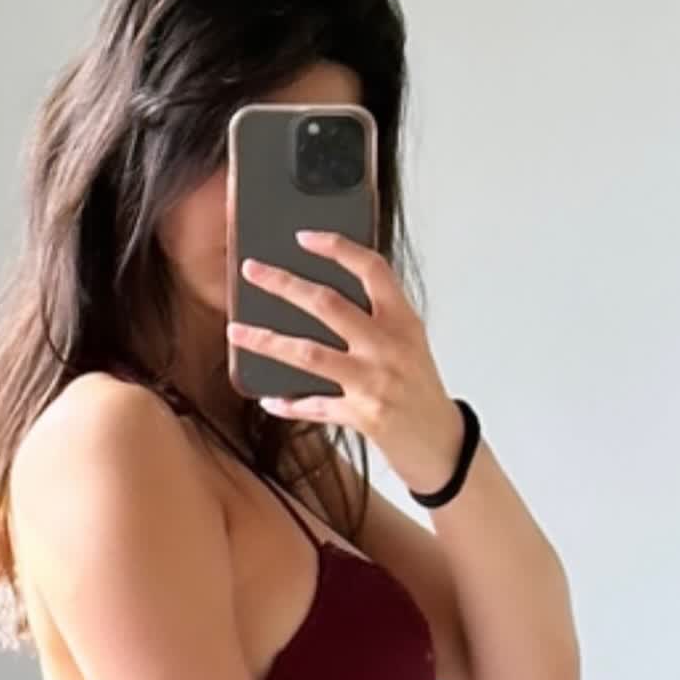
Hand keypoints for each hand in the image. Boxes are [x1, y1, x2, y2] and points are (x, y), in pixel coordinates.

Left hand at [226, 229, 464, 495]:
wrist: (442, 442)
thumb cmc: (420, 387)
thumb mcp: (409, 341)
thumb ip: (376, 315)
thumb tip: (320, 294)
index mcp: (403, 320)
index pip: (372, 270)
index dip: (338, 248)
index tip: (304, 236)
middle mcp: (389, 347)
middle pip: (328, 304)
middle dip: (284, 284)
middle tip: (251, 271)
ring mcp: (374, 382)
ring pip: (309, 354)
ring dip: (267, 341)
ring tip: (237, 331)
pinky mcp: (362, 415)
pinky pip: (314, 406)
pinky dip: (288, 403)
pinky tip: (267, 399)